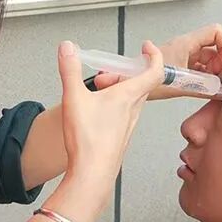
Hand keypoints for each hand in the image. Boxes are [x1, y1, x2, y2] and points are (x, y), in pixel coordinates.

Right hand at [56, 40, 164, 211]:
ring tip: (94, 93)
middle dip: (122, 74)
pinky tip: (93, 112)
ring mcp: (128, 124)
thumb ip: (70, 71)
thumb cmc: (88, 140)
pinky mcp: (120, 136)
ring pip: (130, 99)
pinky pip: (123, 113)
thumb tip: (67, 48)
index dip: (153, 56)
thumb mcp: (74, 98)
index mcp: (128, 96)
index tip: (147, 47)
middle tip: (103, 76)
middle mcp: (133, 110)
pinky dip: (112, 105)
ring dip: (116, 90)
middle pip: (139, 84)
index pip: (154, 71)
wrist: (92, 174)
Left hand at [93, 24, 221, 99]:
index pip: (216, 32)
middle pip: (214, 46)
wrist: (129, 81)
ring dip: (212, 70)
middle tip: (218, 77)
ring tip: (210, 84)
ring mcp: (182, 54)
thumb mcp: (179, 85)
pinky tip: (202, 86)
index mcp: (186, 43)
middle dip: (220, 62)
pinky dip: (204, 75)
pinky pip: (198, 65)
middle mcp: (185, 46)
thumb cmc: (145, 77)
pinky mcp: (179, 64)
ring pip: (207, 57)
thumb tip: (219, 93)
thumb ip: (202, 89)